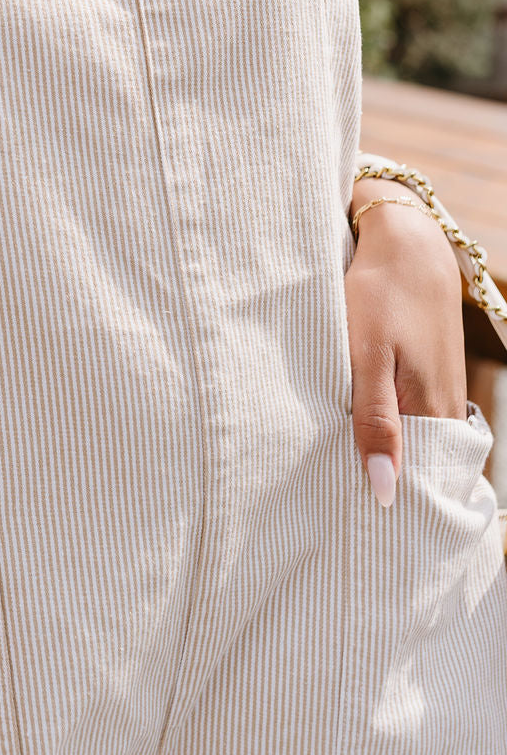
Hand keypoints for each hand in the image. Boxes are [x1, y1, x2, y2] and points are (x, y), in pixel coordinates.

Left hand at [343, 192, 466, 507]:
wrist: (406, 247)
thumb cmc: (380, 296)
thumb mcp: (367, 356)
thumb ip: (375, 421)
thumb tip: (385, 492)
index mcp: (430, 414)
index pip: (415, 486)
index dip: (385, 508)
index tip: (351, 534)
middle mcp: (443, 412)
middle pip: (416, 471)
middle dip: (383, 491)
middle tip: (338, 517)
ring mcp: (441, 395)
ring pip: (413, 447)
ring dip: (385, 462)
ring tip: (341, 487)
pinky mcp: (430, 380)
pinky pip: (413, 424)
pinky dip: (391, 437)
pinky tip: (359, 442)